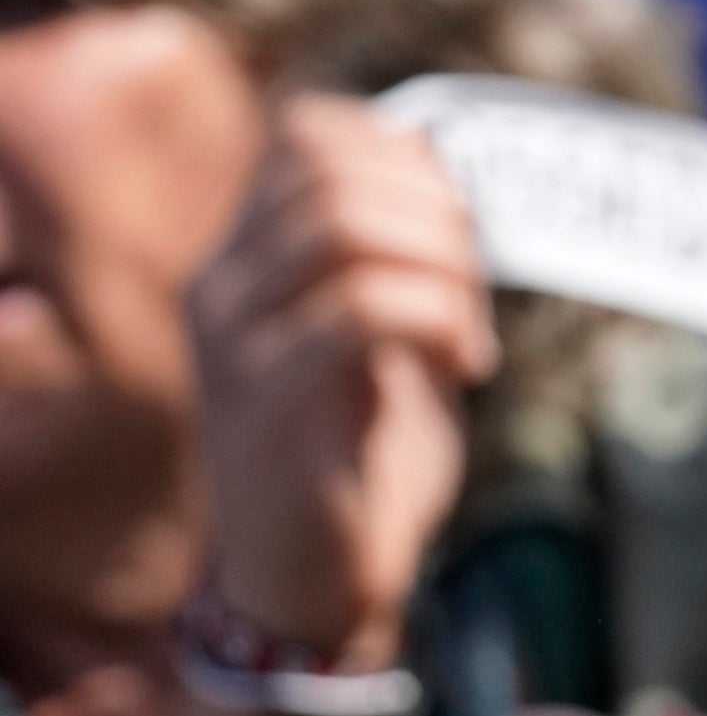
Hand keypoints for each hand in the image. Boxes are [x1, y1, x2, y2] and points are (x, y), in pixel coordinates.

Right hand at [182, 103, 496, 674]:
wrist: (314, 583)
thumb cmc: (361, 452)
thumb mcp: (384, 329)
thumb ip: (396, 244)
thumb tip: (440, 148)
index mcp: (243, 257)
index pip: (309, 131)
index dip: (406, 154)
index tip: (459, 228)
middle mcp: (221, 286)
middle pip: (334, 170)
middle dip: (437, 212)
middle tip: (475, 286)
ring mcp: (234, 343)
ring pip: (345, 229)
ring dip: (443, 267)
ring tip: (468, 332)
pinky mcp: (268, 402)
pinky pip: (364, 311)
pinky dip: (439, 321)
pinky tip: (466, 365)